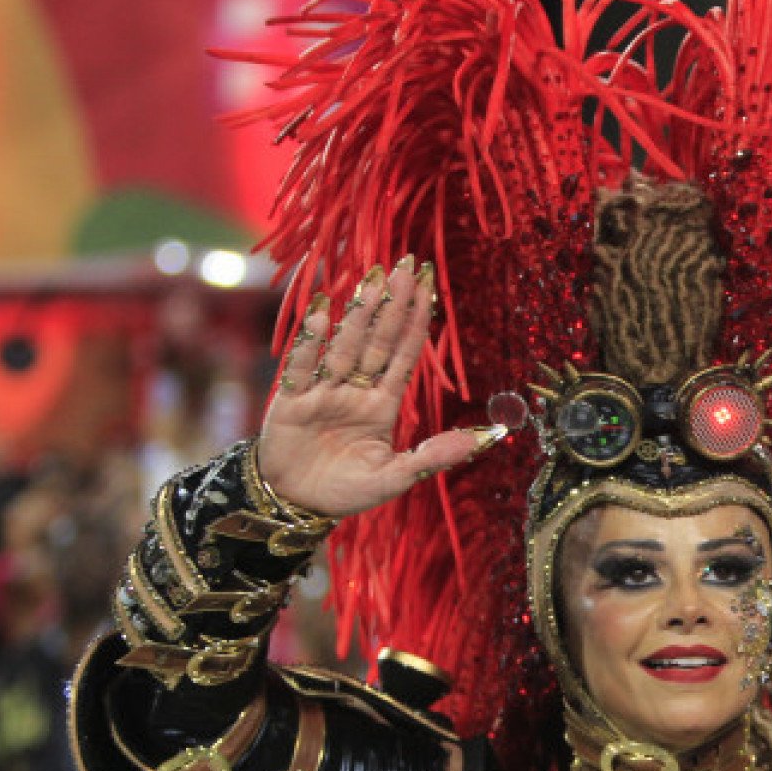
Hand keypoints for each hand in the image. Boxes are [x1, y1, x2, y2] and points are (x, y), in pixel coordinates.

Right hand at [258, 257, 502, 517]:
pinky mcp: (292, 400)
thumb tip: (480, 440)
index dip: (416, 321)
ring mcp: (324, 391)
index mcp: (382, 403)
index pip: (404, 354)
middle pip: (377, 340)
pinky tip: (324, 311)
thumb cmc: (345, 490)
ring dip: (359, 314)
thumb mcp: (394, 478)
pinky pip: (304, 365)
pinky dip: (313, 340)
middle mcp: (355, 389)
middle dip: (391, 305)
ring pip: (345, 345)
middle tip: (405, 266)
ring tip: (373, 279)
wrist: (297, 504)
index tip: (428, 287)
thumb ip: (432, 457)